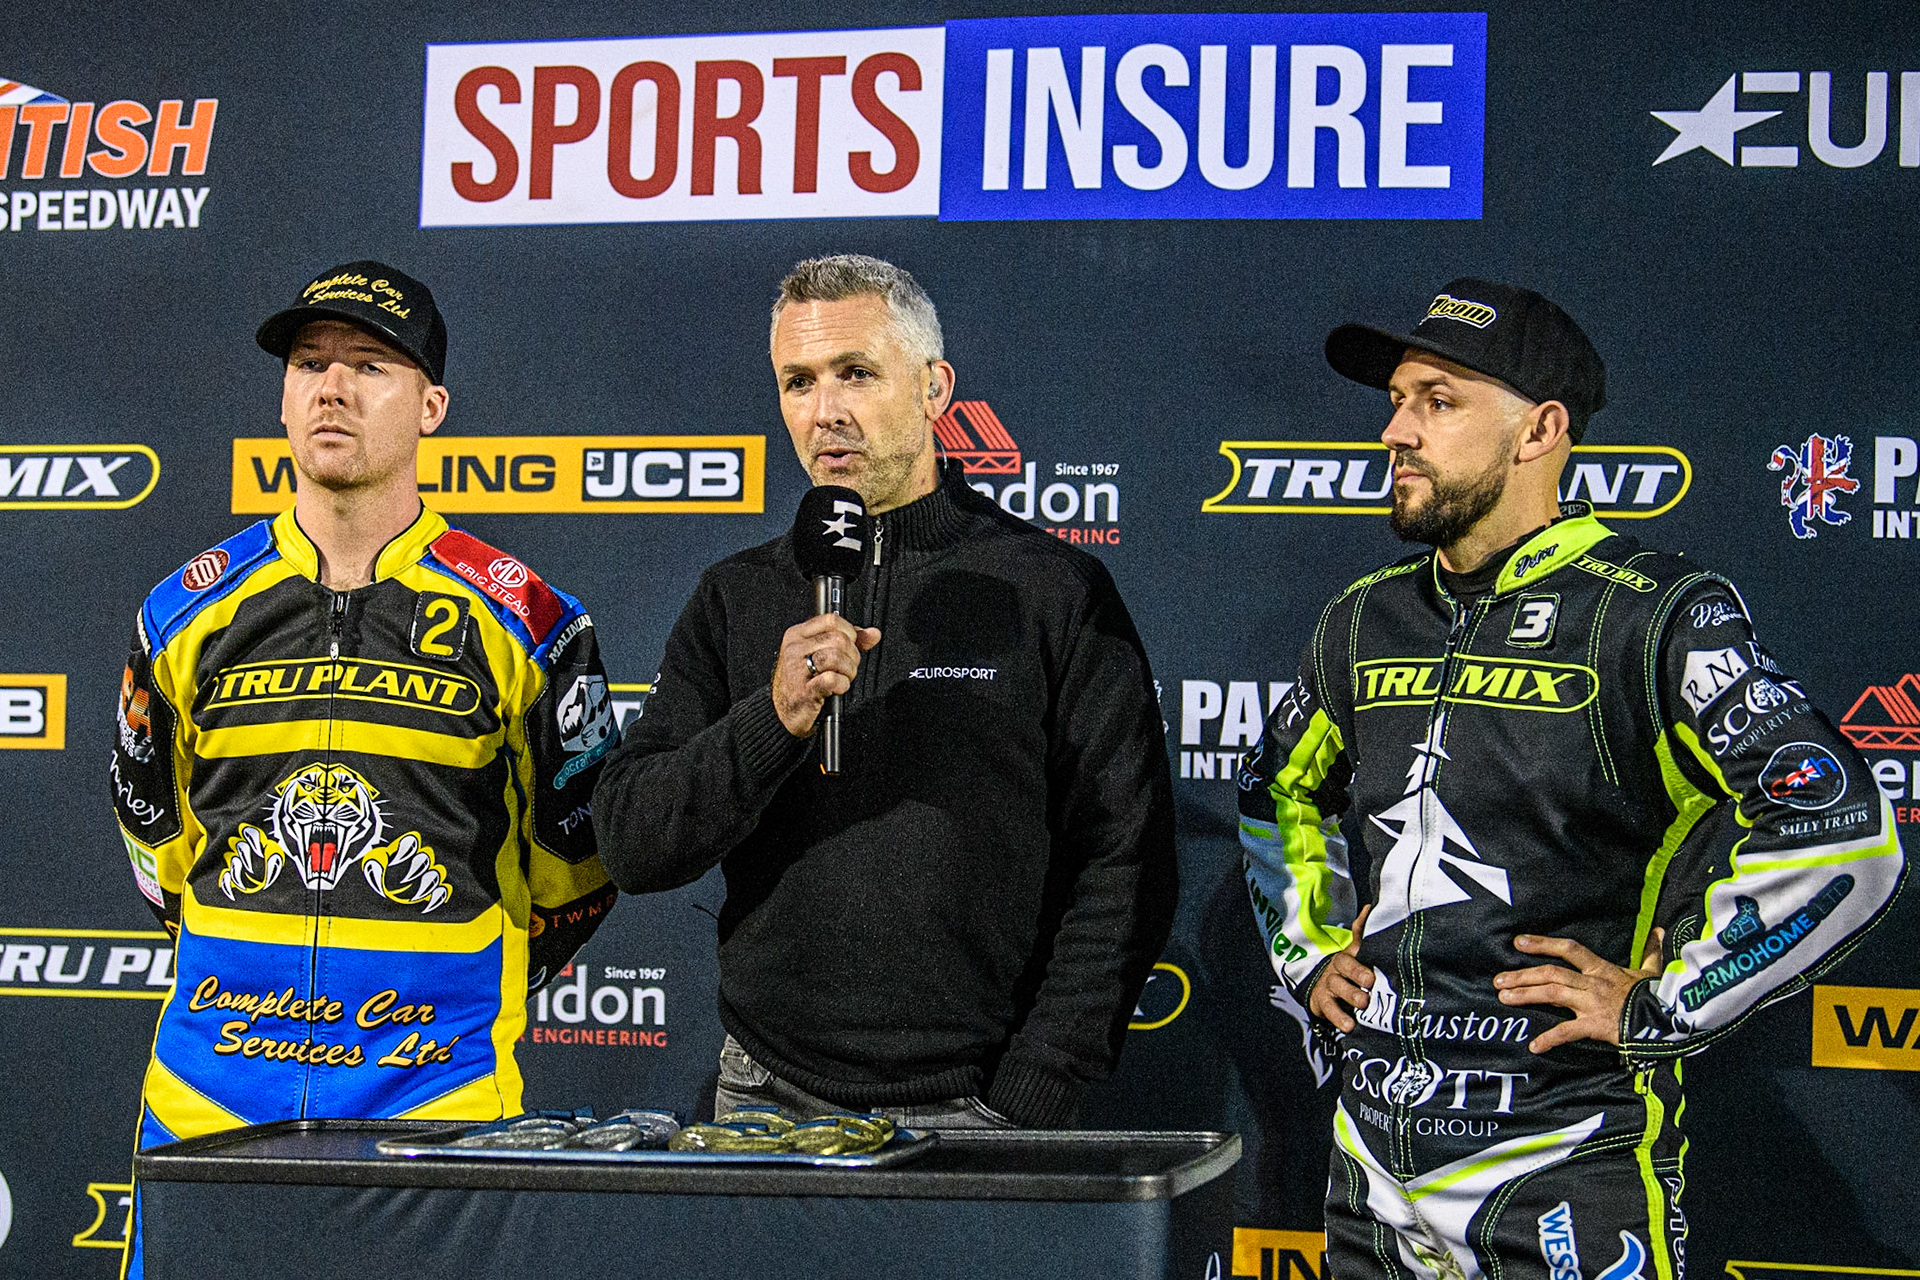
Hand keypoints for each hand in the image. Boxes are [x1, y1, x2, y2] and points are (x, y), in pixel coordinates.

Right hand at [772, 614, 880, 736]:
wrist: (785, 712)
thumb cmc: (803, 681)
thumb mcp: (820, 653)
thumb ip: (848, 641)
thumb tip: (873, 634)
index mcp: (797, 635)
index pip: (831, 620)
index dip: (849, 633)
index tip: (850, 646)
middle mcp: (795, 649)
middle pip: (838, 639)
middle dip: (852, 655)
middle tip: (847, 667)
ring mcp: (796, 669)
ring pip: (836, 656)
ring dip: (848, 670)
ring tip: (843, 677)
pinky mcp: (803, 691)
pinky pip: (832, 679)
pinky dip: (842, 684)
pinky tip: (837, 688)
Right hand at [1307, 905, 1373, 1032]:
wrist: (1321, 991)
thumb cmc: (1347, 973)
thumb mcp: (1356, 955)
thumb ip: (1362, 935)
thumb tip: (1368, 908)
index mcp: (1348, 956)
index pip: (1354, 946)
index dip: (1361, 943)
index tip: (1374, 959)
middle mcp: (1336, 968)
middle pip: (1344, 966)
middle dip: (1357, 973)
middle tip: (1370, 982)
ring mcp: (1328, 985)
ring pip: (1337, 987)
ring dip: (1349, 995)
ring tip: (1363, 1004)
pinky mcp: (1321, 1003)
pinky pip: (1329, 1010)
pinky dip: (1339, 1018)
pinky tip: (1350, 1026)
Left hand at [1494, 929, 1664, 1053]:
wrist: (1671, 1018)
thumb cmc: (1657, 995)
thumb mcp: (1651, 970)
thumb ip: (1650, 951)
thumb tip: (1658, 930)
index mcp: (1602, 969)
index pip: (1569, 949)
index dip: (1543, 943)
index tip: (1518, 942)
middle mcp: (1593, 982)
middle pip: (1551, 973)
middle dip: (1522, 975)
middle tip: (1498, 980)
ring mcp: (1593, 1003)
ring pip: (1553, 994)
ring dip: (1525, 995)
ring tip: (1503, 998)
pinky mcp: (1596, 1025)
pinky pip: (1568, 1031)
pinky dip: (1550, 1038)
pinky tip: (1534, 1045)